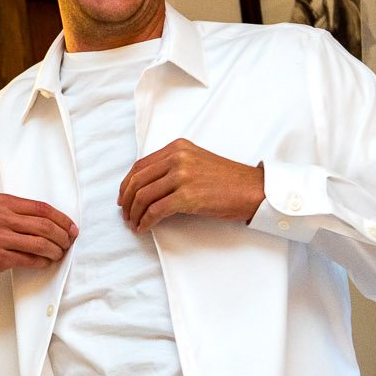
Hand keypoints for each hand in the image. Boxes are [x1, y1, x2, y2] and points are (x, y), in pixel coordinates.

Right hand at [0, 194, 76, 284]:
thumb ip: (19, 213)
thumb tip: (53, 221)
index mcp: (2, 202)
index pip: (42, 208)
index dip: (62, 218)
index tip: (71, 227)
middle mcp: (0, 217)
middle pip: (44, 225)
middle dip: (62, 236)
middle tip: (68, 242)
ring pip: (40, 243)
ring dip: (55, 250)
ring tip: (58, 253)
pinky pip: (30, 259)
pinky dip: (42, 261)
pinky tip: (45, 261)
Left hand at [118, 139, 262, 231]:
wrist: (252, 189)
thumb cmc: (228, 180)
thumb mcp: (196, 162)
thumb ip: (173, 167)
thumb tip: (147, 186)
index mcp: (177, 148)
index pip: (140, 165)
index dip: (127, 184)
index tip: (123, 197)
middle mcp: (177, 158)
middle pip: (138, 181)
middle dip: (127, 200)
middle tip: (125, 214)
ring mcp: (182, 176)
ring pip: (144, 196)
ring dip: (134, 213)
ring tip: (134, 223)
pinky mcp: (187, 196)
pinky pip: (155, 210)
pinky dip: (145, 221)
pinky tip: (144, 228)